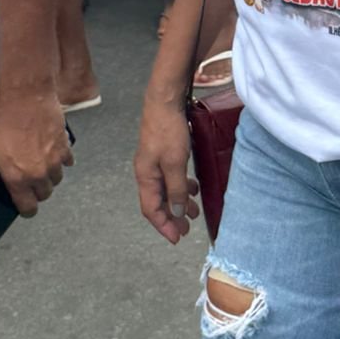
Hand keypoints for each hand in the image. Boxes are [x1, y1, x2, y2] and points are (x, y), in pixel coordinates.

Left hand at [0, 87, 71, 217]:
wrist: (27, 95)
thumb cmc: (4, 116)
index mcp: (16, 177)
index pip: (27, 208)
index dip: (26, 209)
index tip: (25, 205)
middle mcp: (38, 174)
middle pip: (44, 194)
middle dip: (38, 189)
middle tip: (31, 178)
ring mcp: (54, 161)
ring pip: (56, 179)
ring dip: (50, 174)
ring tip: (42, 162)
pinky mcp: (65, 147)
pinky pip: (67, 161)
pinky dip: (62, 159)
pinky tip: (54, 150)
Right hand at [134, 91, 199, 244]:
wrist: (165, 100)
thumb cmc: (167, 130)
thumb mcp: (174, 163)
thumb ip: (176, 189)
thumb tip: (176, 213)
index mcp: (145, 176)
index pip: (151, 209)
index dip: (163, 226)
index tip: (177, 238)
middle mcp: (147, 171)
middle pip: (158, 201)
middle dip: (172, 217)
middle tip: (187, 229)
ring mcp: (154, 161)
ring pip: (166, 189)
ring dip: (179, 201)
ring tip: (193, 210)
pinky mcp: (163, 152)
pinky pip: (171, 176)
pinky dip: (181, 186)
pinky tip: (192, 186)